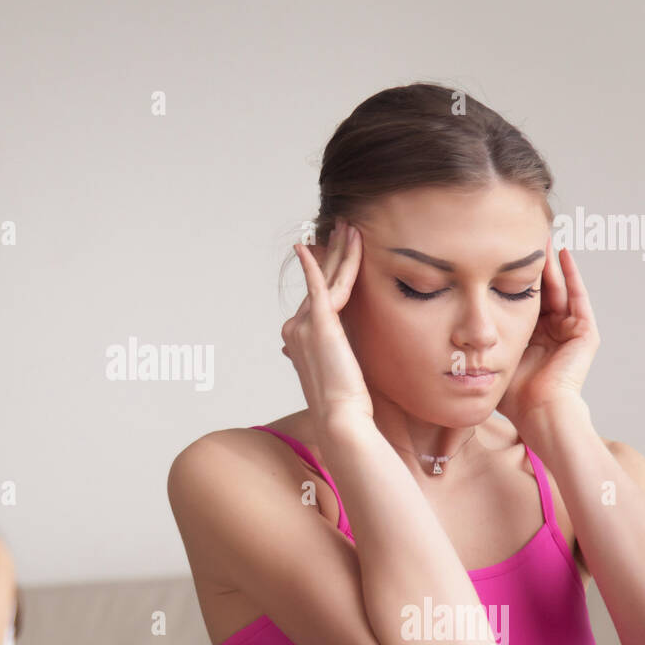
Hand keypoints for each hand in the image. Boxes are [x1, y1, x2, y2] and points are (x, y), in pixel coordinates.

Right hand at [281, 216, 373, 424]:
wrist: (340, 417)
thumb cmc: (345, 403)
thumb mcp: (338, 373)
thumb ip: (334, 354)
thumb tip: (335, 352)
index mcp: (298, 338)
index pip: (316, 296)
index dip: (328, 272)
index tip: (339, 252)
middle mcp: (295, 328)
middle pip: (318, 282)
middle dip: (332, 252)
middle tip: (343, 227)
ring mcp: (304, 325)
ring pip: (325, 279)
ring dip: (338, 250)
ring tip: (349, 227)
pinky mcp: (319, 324)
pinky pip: (318, 286)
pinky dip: (315, 265)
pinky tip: (311, 246)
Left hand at [496, 239, 599, 436]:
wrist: (538, 412)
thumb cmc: (513, 396)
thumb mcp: (491, 358)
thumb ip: (480, 341)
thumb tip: (449, 326)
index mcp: (531, 338)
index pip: (522, 300)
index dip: (512, 278)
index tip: (498, 255)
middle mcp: (552, 332)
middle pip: (543, 290)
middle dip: (533, 264)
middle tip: (522, 236)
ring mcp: (570, 332)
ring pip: (560, 289)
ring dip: (551, 263)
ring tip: (541, 236)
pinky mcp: (585, 333)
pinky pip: (578, 297)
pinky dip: (571, 276)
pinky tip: (562, 255)